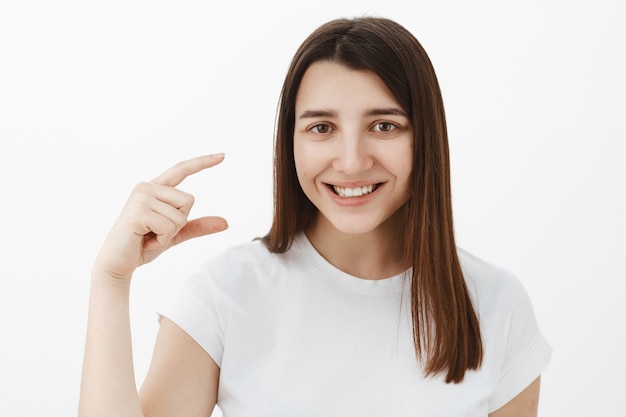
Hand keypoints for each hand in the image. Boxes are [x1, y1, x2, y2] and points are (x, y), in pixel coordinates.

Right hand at [93, 154, 227, 281]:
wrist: (117, 264)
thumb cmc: (142, 246)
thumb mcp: (175, 234)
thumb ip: (197, 226)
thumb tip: (225, 223)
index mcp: (154, 189)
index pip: (181, 170)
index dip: (202, 162)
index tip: (223, 155)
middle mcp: (146, 188)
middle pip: (189, 200)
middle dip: (179, 223)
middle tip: (156, 232)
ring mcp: (141, 198)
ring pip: (180, 216)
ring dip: (169, 234)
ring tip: (148, 237)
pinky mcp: (138, 212)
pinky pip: (169, 227)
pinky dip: (162, 241)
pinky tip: (145, 241)